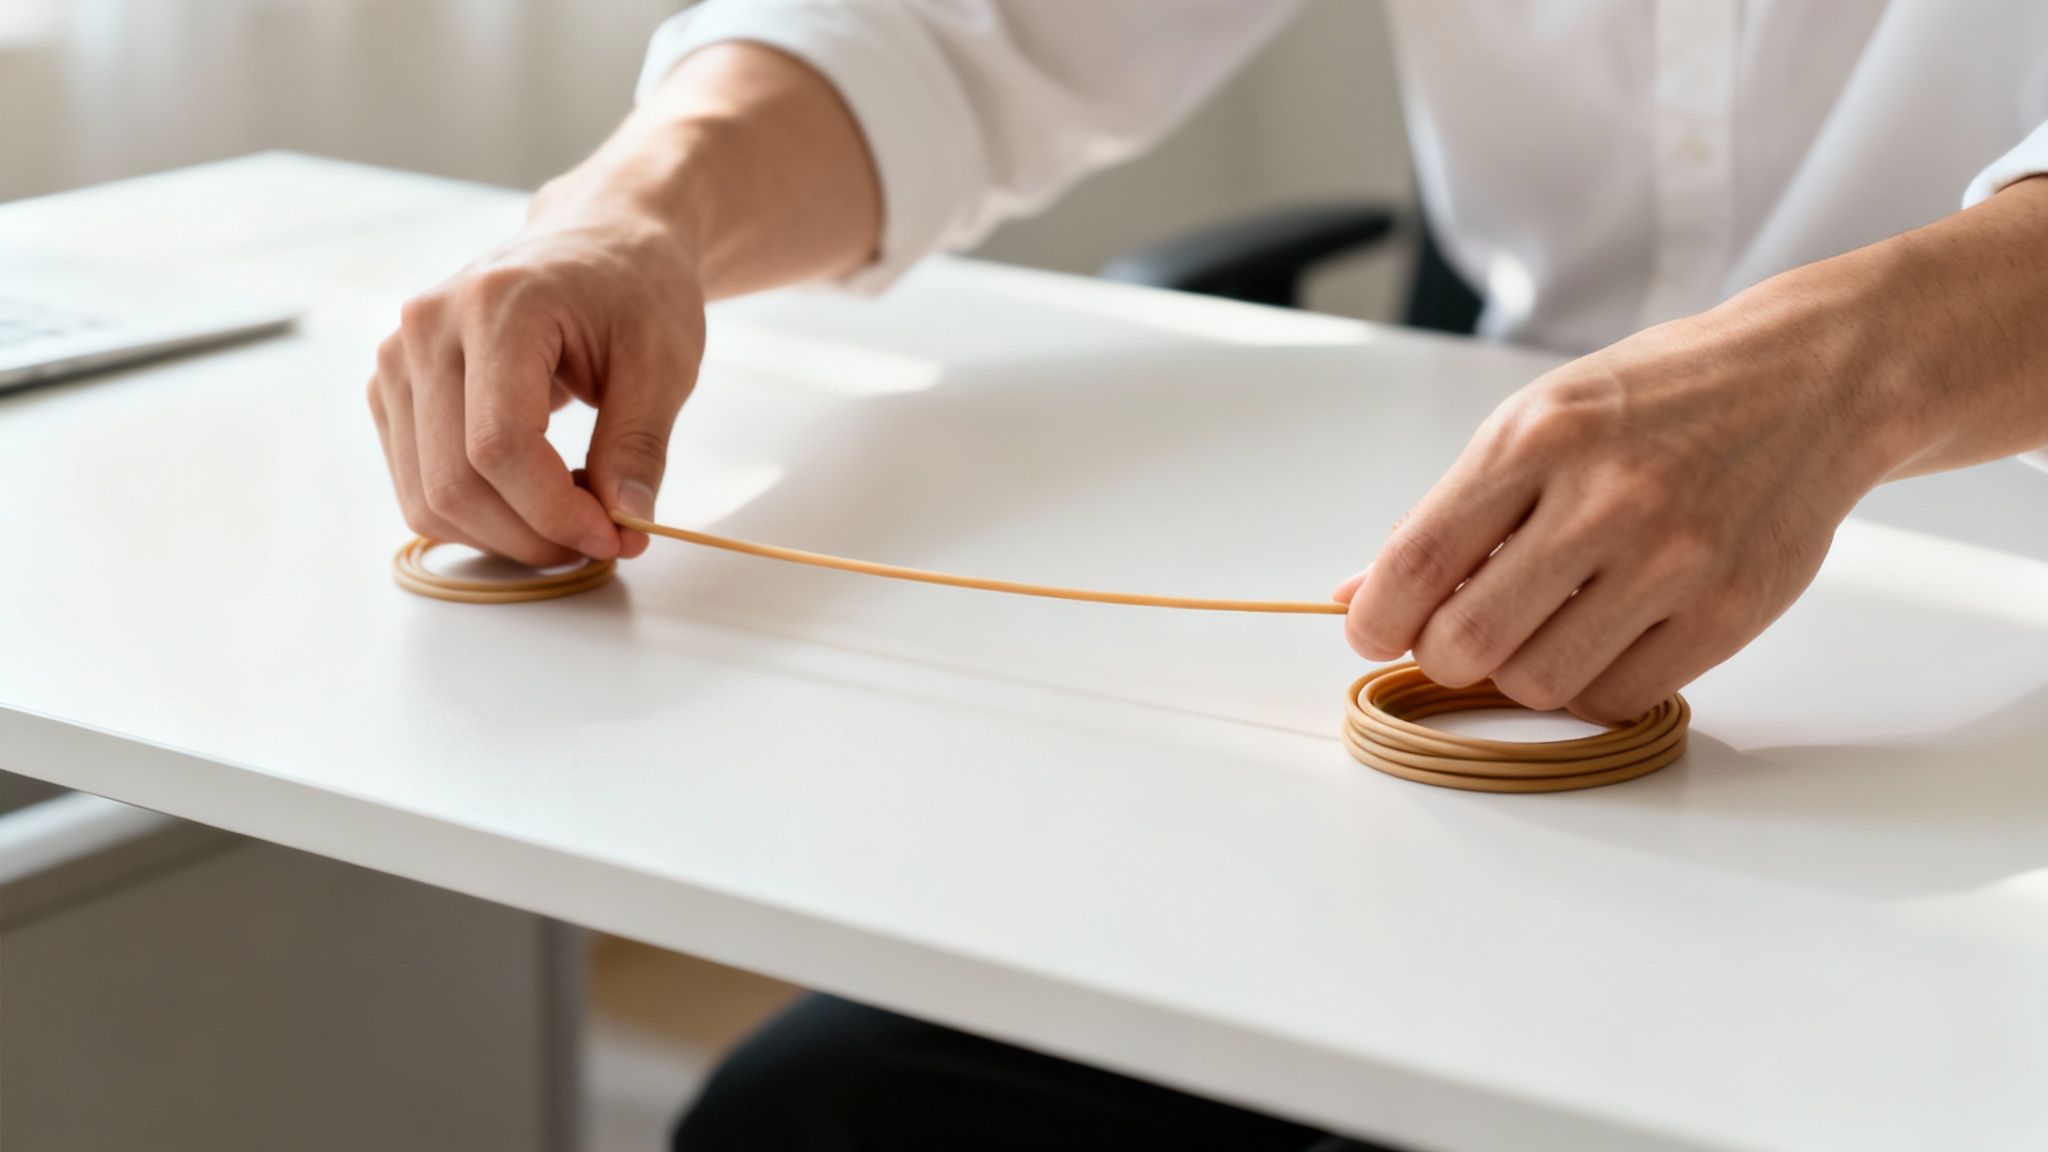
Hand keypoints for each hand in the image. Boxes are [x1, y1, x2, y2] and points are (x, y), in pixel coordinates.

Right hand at [367, 191, 704, 565]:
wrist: (600, 240)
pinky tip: (535, 496)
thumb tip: (626, 522)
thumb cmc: (635, 288)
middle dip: (531, 536)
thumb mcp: (665, 361)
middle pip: (453, 482)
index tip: (614, 536)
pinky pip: (419, 485)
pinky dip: (478, 515)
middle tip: (600, 542)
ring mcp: (398, 358)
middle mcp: (426, 328)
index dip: (555, 512)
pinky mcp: (393, 389)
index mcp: (496, 305)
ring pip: (428, 496)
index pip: (499, 446)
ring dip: (504, 535)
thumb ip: (639, 445)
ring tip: (573, 516)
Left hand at [1333, 280, 1905, 722]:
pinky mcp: (1730, 612)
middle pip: (1468, 641)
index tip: (1371, 630)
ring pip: (1538, 683)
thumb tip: (1358, 594)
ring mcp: (1674, 559)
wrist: (1812, 382)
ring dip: (1516, 674)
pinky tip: (1598, 639)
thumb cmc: (1656, 402)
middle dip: (1441, 654)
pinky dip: (1588, 686)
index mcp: (1539, 438)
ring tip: (1538, 627)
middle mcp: (1606, 498)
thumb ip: (1449, 512)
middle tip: (1456, 634)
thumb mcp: (1538, 421)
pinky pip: (1617, 698)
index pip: (1420, 560)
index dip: (1377, 618)